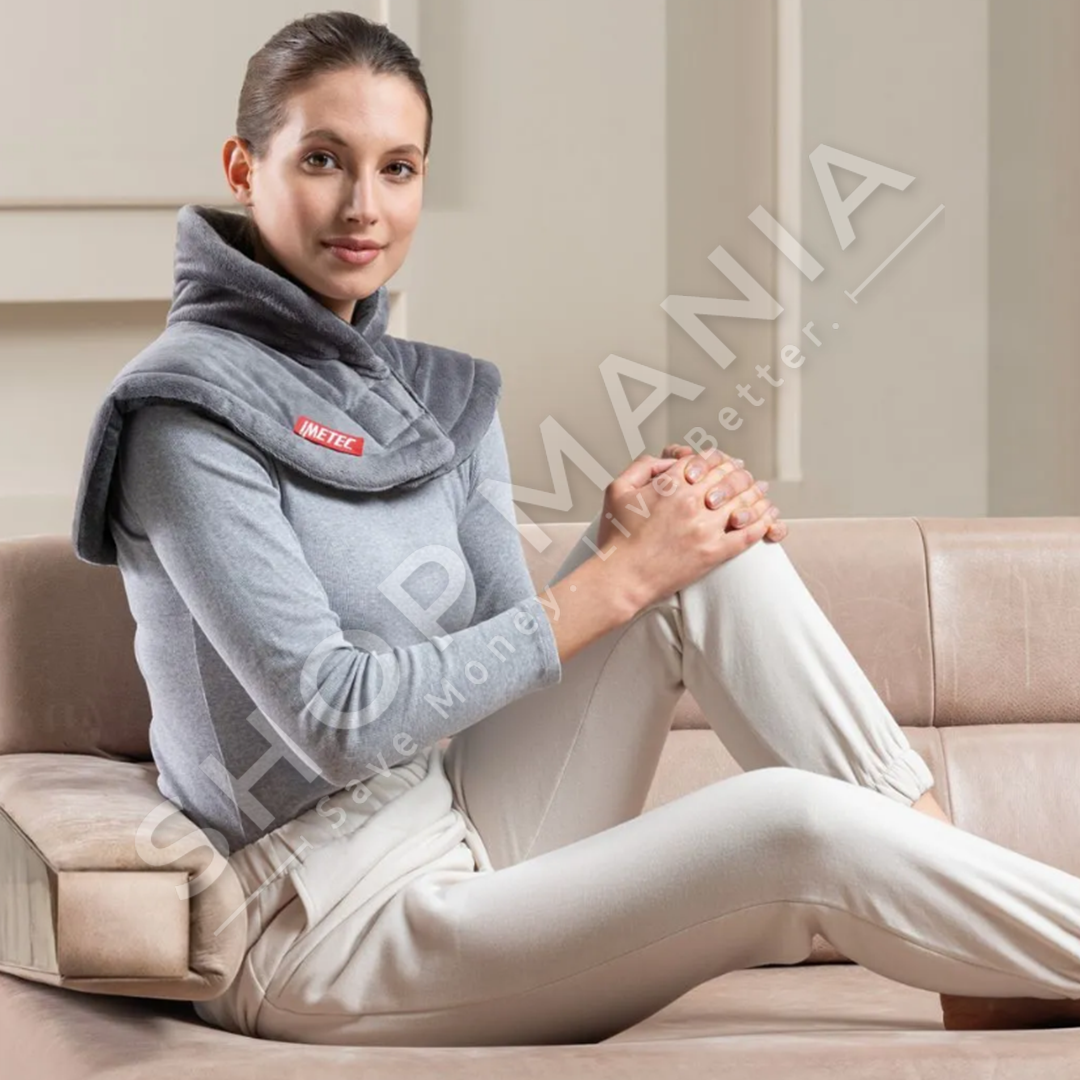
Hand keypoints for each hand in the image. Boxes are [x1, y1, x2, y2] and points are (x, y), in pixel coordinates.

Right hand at [596, 451, 775, 612]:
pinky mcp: (714, 553)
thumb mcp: (617, 489)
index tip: (723, 461)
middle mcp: (691, 502)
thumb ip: (642, 466)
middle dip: (740, 472)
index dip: (717, 458)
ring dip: (757, 493)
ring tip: (763, 491)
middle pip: (728, 477)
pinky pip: (748, 534)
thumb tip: (667, 460)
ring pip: (743, 502)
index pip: (705, 460)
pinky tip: (768, 518)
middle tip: (746, 474)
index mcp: (670, 484)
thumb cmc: (616, 537)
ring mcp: (705, 528)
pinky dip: (762, 523)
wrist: (620, 579)